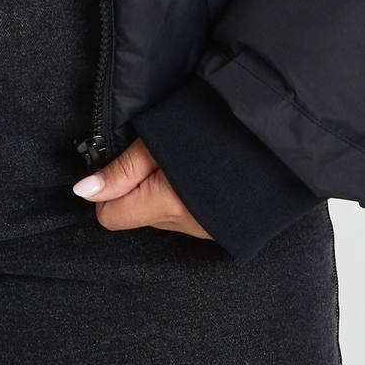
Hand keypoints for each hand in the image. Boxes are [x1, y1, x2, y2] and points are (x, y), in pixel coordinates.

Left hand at [72, 137, 212, 240]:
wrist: (280, 144)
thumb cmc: (214, 132)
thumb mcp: (160, 138)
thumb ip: (122, 170)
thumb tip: (84, 191)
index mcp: (167, 204)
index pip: (109, 216)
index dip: (110, 190)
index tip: (126, 167)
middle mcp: (185, 225)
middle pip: (135, 216)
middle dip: (138, 190)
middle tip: (158, 161)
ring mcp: (204, 231)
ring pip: (158, 217)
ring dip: (161, 195)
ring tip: (181, 167)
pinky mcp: (218, 230)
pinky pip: (183, 218)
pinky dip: (182, 200)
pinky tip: (195, 180)